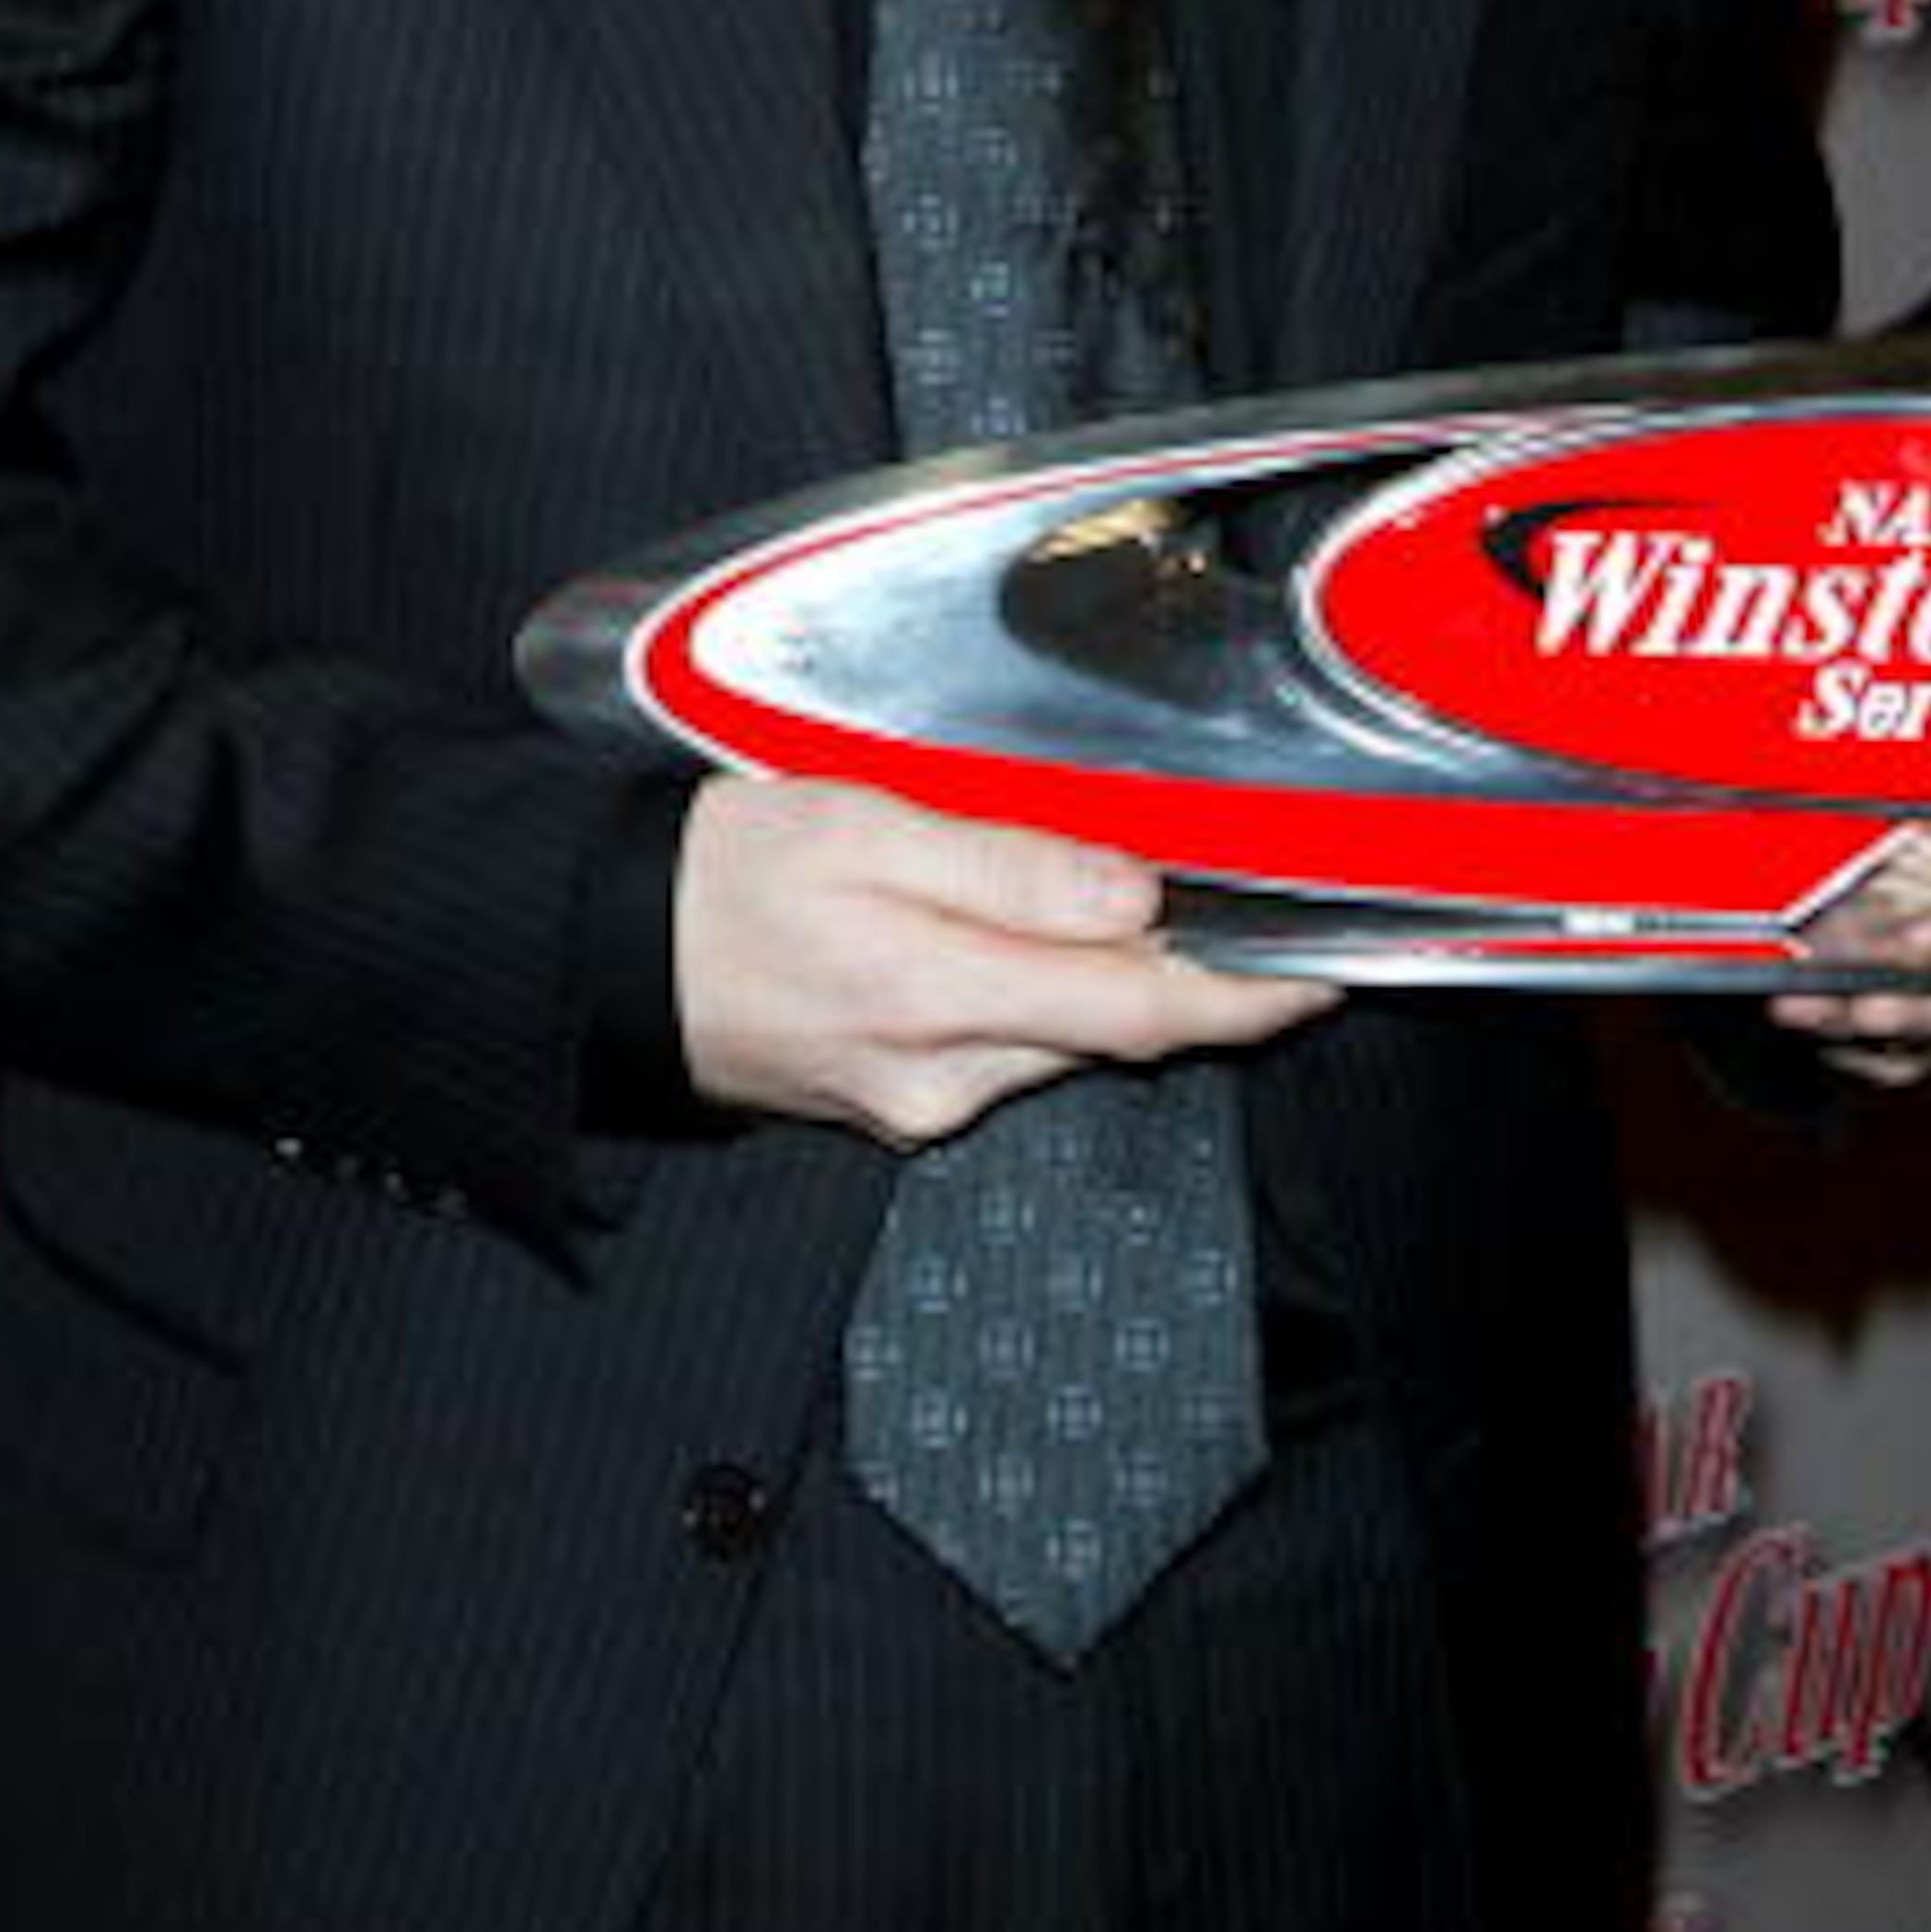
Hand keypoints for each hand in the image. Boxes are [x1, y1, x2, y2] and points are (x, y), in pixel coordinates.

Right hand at [675, 775, 1338, 1146]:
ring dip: (1094, 976)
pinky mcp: (899, 1107)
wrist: (604, 952)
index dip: (1247, 998)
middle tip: (1204, 884)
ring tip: (1076, 890)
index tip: (1326, 976)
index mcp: (938, 997)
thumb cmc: (720, 874)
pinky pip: (1005, 1051)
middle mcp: (942, 1077)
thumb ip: (1003, 865)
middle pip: (1110, 1026)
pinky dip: (1034, 997)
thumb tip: (1133, 896)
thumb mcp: (859, 824)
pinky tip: (1001, 936)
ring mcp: (919, 1105)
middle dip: (1168, 965)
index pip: (1140, 1011)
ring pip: (1061, 1038)